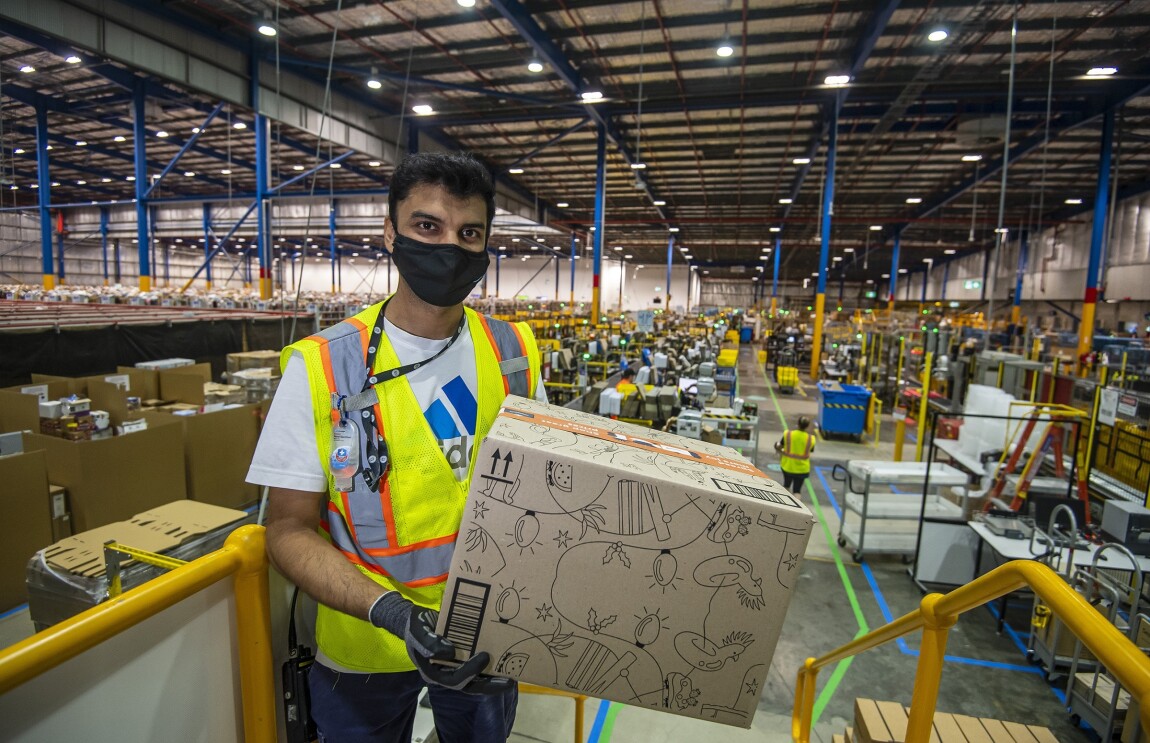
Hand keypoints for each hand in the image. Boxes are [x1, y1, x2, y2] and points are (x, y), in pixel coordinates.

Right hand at [370, 592, 512, 693]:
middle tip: (508, 681)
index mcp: (433, 672)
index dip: (470, 671)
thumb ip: (429, 641)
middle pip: (469, 686)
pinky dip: (491, 672)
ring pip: (475, 683)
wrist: (418, 620)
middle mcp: (446, 674)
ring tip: (511, 680)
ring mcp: (455, 669)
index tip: (484, 657)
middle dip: (489, 685)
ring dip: (493, 683)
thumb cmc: (416, 626)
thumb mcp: (418, 629)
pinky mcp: (463, 662)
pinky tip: (506, 668)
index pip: (454, 679)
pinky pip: (478, 672)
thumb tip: (449, 653)